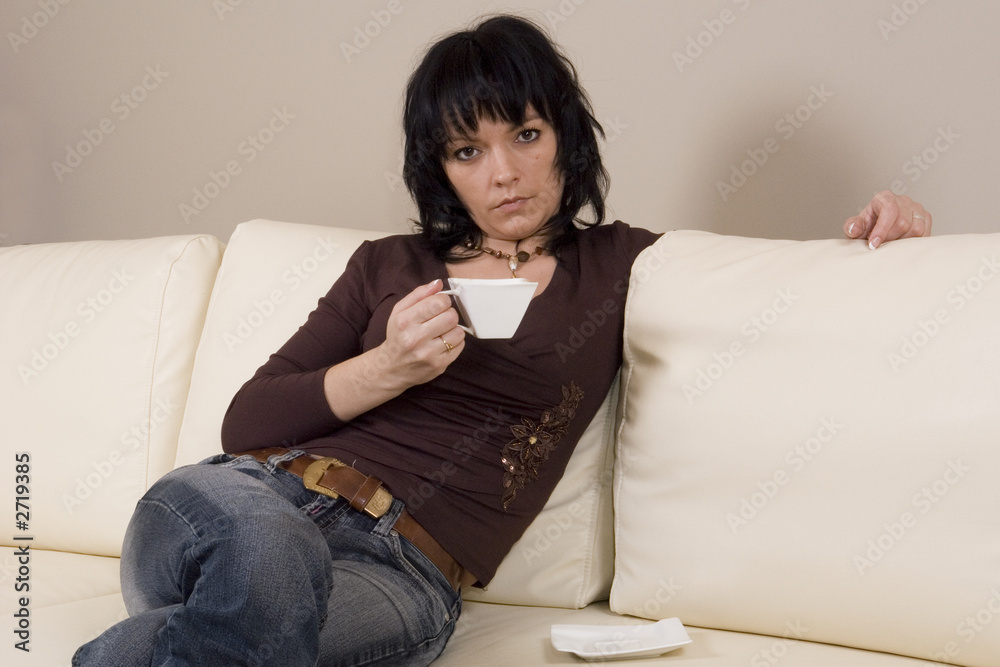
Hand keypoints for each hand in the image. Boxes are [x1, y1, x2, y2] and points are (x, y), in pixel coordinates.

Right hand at [322, 279, 464, 421]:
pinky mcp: (438, 366)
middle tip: (441, 318)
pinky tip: (443, 343)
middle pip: (451, 317)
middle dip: (449, 314)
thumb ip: (419, 294)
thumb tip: (438, 283)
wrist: (391, 368)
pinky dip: (455, 342)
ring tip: (441, 332)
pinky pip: (460, 346)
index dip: (443, 300)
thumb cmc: (398, 336)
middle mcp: (415, 338)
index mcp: (405, 321)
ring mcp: (428, 354)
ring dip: (453, 329)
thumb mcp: (399, 311)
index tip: (439, 305)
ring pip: (458, 332)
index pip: (438, 302)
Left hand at [843, 191, 931, 249]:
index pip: (889, 210)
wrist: (878, 230)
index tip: (873, 245)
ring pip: (916, 229)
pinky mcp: (926, 219)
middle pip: (903, 222)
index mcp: (885, 198)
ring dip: (902, 242)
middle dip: (890, 238)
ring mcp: (917, 209)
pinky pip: (925, 234)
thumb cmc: (868, 227)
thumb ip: (852, 226)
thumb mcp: (857, 226)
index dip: (882, 229)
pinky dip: (913, 243)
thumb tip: (853, 229)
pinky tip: (901, 245)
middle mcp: (903, 200)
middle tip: (881, 246)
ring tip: (890, 245)